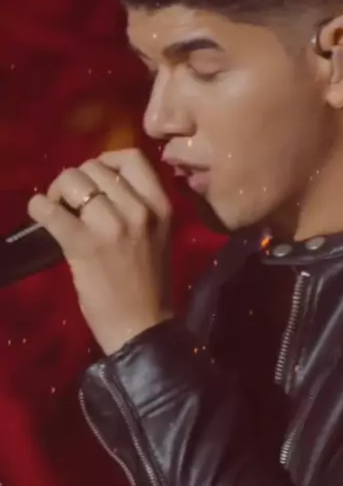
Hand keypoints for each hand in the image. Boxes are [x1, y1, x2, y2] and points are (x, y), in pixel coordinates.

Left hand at [27, 149, 173, 354]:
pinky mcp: (83, 245)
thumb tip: (99, 185)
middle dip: (76, 179)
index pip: (132, 157)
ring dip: (57, 192)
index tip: (97, 179)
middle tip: (70, 201)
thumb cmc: (149, 285)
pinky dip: (38, 207)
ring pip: (73, 181)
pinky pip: (50, 210)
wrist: (143, 328)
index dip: (106, 161)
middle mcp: (139, 210)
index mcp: (160, 206)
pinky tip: (40, 215)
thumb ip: (137, 206)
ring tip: (57, 210)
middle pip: (96, 167)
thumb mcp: (157, 235)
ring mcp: (111, 227)